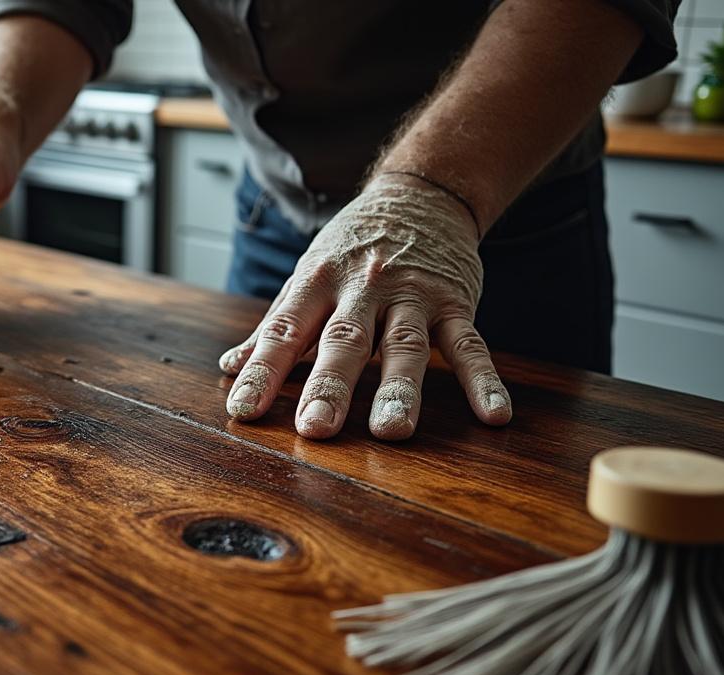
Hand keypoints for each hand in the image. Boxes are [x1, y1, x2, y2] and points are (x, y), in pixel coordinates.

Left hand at [218, 173, 511, 440]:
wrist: (420, 194)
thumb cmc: (351, 247)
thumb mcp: (307, 276)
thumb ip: (274, 327)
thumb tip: (230, 366)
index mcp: (316, 283)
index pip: (283, 332)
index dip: (262, 371)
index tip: (243, 410)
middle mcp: (362, 288)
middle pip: (344, 341)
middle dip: (328, 386)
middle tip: (315, 429)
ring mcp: (412, 295)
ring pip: (405, 345)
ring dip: (399, 389)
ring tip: (392, 431)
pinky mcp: (456, 302)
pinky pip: (470, 345)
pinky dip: (483, 380)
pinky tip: (493, 416)